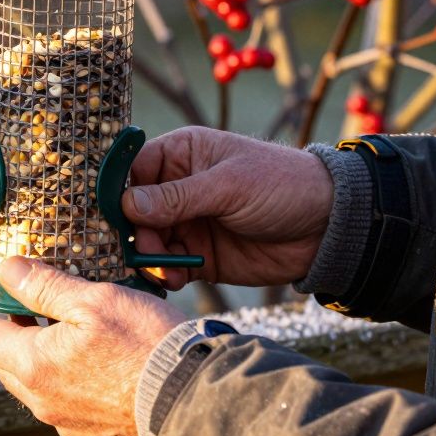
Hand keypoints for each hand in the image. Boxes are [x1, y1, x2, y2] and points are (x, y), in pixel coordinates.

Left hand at [0, 257, 185, 435]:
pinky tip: (83, 357)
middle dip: (1, 331)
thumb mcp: (93, 299)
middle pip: (4, 361)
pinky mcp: (94, 433)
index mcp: (34, 365)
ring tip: (50, 324)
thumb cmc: (148, 346)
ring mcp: (67, 421)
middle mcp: (43, 400)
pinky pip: (63, 400)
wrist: (195, 400)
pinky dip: (61, 375)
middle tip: (9, 303)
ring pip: (33, 383)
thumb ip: (43, 284)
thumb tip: (5, 269)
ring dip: (32, 353)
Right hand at [123, 126, 332, 288]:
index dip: (117, 191)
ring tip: (163, 269)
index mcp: (181, 155)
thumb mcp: (228, 185)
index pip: (132, 170)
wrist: (328, 228)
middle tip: (143, 250)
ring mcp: (186, 223)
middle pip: (133, 211)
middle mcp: (176, 188)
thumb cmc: (282, 185)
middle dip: (132, 232)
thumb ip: (178, 197)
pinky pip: (168, 266)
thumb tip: (128, 204)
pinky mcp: (197, 255)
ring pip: (147, 242)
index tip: (107, 215)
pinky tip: (174, 280)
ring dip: (148, 257)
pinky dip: (165, 275)